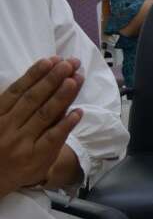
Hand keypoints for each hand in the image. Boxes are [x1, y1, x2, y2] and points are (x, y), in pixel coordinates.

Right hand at [0, 58, 84, 197]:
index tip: (51, 59)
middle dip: (53, 79)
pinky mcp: (36, 158)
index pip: (18, 90)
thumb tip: (40, 78)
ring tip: (76, 79)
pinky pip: (53, 138)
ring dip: (62, 96)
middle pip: (34, 99)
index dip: (35, 74)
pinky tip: (79, 112)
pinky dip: (66, 124)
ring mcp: (22, 143)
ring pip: (45, 115)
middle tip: (69, 63)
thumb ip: (13, 105)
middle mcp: (7, 127)